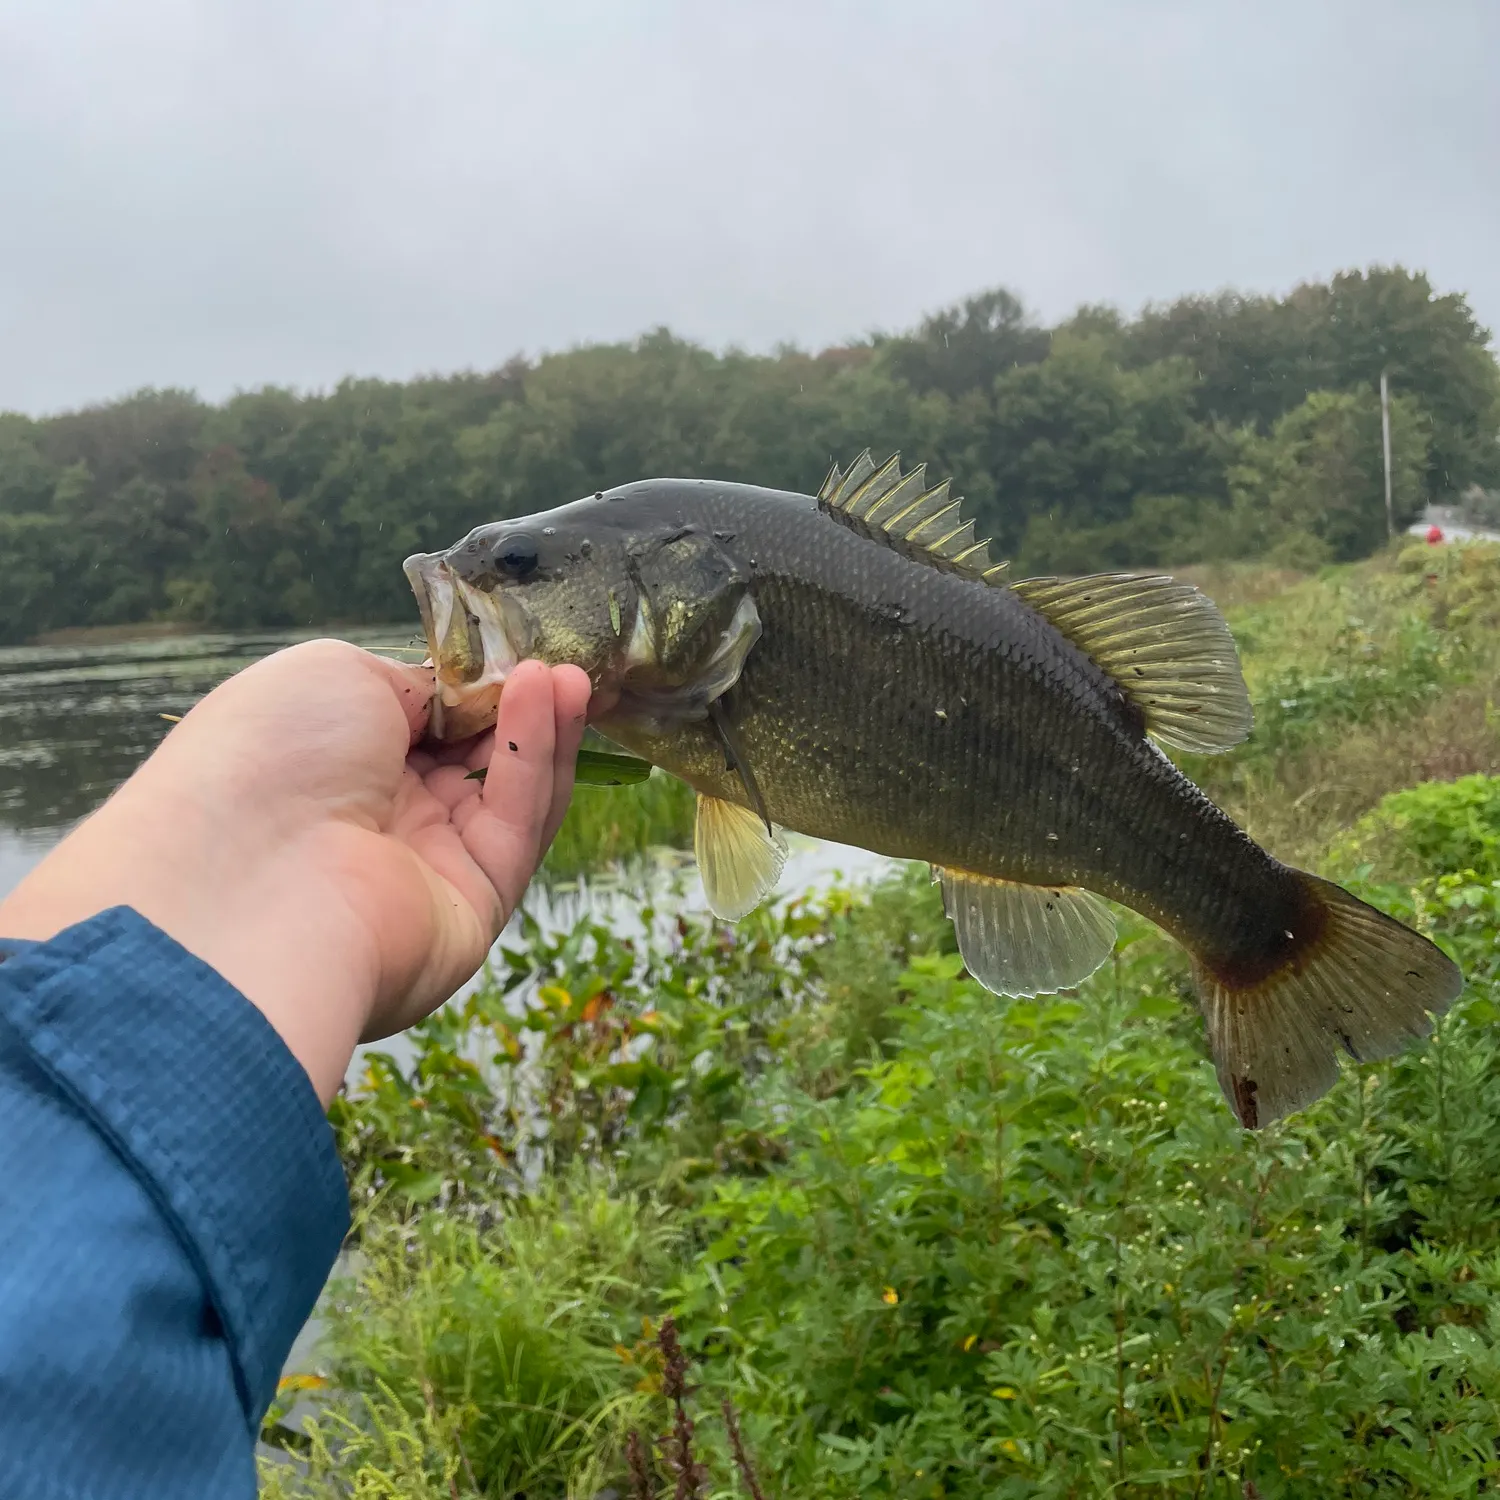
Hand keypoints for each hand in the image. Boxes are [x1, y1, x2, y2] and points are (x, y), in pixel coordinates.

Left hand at [0, 640, 591, 1102]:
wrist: (253, 881)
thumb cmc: (269, 757)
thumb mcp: (337, 674)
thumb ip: (413, 681)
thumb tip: (459, 696)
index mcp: (332, 767)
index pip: (421, 724)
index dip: (471, 688)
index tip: (515, 648)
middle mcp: (379, 820)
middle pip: (473, 759)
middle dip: (517, 706)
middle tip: (562, 660)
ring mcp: (428, 867)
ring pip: (508, 792)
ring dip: (541, 728)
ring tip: (570, 675)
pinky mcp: (475, 908)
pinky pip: (516, 825)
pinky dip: (535, 759)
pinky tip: (549, 699)